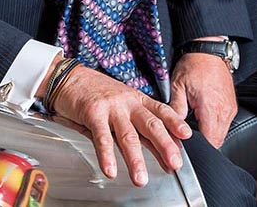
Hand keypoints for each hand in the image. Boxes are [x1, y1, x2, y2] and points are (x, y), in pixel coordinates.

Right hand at [50, 65, 192, 186]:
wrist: (69, 78)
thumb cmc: (97, 94)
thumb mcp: (123, 107)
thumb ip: (142, 128)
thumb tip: (166, 153)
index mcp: (137, 100)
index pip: (161, 111)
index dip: (174, 123)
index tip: (187, 136)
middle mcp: (127, 102)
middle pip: (149, 124)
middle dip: (164, 144)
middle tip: (174, 163)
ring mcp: (111, 107)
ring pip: (127, 134)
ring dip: (135, 158)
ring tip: (140, 179)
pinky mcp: (92, 112)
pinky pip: (101, 137)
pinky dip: (106, 155)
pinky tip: (110, 169)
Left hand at [169, 53, 236, 148]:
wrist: (208, 51)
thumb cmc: (193, 65)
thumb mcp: (177, 85)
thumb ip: (175, 109)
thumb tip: (171, 127)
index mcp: (210, 107)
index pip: (210, 141)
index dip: (198, 147)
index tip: (186, 146)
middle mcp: (223, 110)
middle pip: (217, 141)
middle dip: (203, 144)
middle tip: (188, 138)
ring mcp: (230, 109)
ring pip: (222, 134)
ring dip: (210, 135)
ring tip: (195, 127)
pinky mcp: (231, 106)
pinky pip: (225, 125)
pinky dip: (215, 126)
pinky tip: (203, 119)